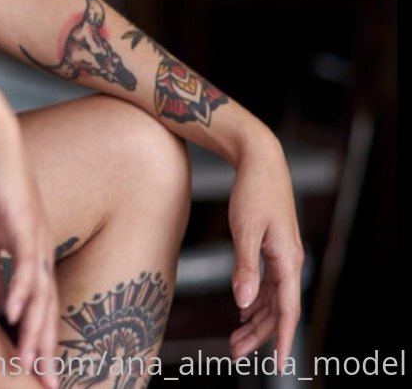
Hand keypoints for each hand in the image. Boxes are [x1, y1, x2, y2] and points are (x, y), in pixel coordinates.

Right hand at [0, 109, 60, 387]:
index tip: (38, 374)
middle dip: (47, 350)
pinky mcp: (25, 223)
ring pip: (40, 294)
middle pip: (48, 309)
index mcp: (33, 254)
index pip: (40, 307)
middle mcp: (41, 250)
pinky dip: (20, 289)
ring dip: (36, 330)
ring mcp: (36, 237)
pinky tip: (14, 311)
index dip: (40, 341)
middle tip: (47, 384)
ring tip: (32, 362)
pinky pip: (25, 263)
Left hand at [226, 129, 304, 364]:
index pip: (288, 311)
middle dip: (259, 334)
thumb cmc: (252, 189)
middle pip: (278, 309)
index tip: (277, 367)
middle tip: (236, 354)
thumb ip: (245, 267)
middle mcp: (289, 260)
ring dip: (255, 319)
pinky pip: (268, 282)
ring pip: (272, 297)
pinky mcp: (273, 245)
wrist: (259, 158)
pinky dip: (256, 298)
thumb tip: (243, 303)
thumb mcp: (245, 229)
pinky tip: (244, 308)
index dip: (282, 340)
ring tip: (236, 339)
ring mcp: (282, 253)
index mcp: (287, 259)